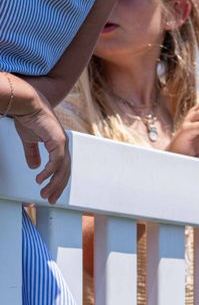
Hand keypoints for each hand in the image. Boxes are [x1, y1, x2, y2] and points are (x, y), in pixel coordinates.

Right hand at [7, 82, 70, 202]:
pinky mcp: (59, 141)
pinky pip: (56, 161)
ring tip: (45, 192)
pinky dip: (49, 171)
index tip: (50, 194)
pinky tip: (41, 179)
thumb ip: (32, 154)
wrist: (27, 105)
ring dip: (53, 183)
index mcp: (58, 146)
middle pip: (64, 172)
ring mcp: (62, 143)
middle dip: (57, 187)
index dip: (56, 182)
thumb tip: (34, 167)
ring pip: (62, 169)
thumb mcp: (29, 141)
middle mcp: (63, 145)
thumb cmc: (29, 118)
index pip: (61, 169)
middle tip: (50, 199)